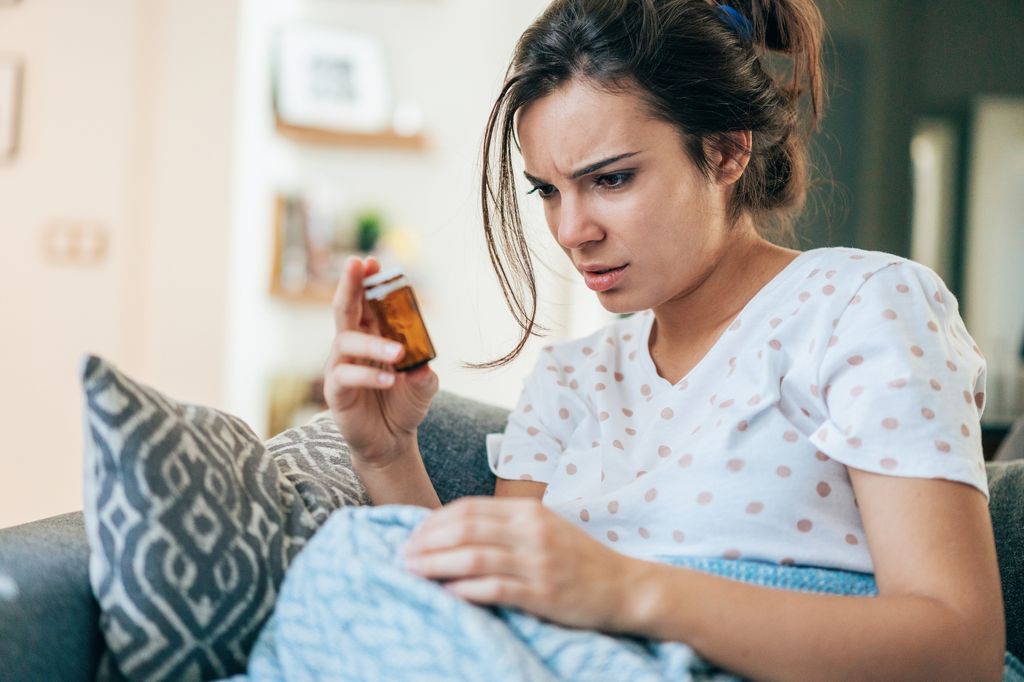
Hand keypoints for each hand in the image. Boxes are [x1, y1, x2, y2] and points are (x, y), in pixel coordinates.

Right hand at [323, 256, 438, 465]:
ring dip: (373, 344)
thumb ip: (424, 372)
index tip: (372, 261)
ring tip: (399, 353)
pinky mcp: (336, 391)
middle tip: (357, 264)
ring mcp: (340, 365)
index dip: (366, 280)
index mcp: (372, 335)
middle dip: (350, 283)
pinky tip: (390, 381)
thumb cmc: (404, 404)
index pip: (366, 302)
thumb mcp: (423, 385)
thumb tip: (421, 365)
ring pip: (346, 341)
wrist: (392, 441)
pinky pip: (345, 375)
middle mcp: (352, 345)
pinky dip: (368, 376)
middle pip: (345, 307)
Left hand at [402, 496, 633, 631]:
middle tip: (404, 554)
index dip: (435, 521)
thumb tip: (457, 531)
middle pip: (466, 529)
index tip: (413, 534)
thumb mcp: (544, 529)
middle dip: (428, 541)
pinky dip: (466, 589)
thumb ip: (506, 526)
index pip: (469, 509)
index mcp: (529, 513)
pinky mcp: (543, 593)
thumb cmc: (577, 559)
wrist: (624, 586)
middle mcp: (531, 532)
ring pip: (474, 557)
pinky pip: (495, 588)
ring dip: (437, 564)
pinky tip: (447, 593)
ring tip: (414, 572)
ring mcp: (538, 563)